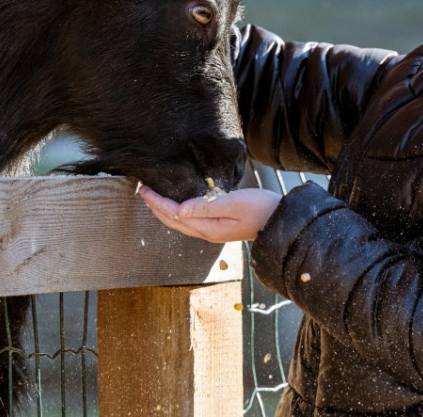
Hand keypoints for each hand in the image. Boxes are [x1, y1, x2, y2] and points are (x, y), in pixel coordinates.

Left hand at [139, 185, 280, 242]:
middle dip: (156, 207)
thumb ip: (207, 207)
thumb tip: (180, 210)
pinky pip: (190, 220)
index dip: (158, 203)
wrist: (280, 222)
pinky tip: (176, 204)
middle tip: (142, 191)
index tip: (145, 190)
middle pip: (173, 221)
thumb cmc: (261, 209)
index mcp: (208, 228)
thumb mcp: (234, 204)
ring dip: (165, 210)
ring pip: (180, 222)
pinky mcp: (218, 226)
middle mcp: (207, 233)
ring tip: (154, 197)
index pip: (175, 214)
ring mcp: (212, 231)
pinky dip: (177, 212)